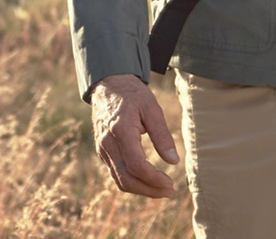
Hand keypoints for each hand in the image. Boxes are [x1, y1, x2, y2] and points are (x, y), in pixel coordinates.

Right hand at [91, 73, 179, 197]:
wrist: (108, 84)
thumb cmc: (132, 94)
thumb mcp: (152, 108)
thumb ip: (162, 135)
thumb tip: (174, 161)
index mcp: (121, 131)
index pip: (136, 166)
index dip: (154, 179)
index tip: (171, 183)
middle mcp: (108, 143)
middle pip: (126, 179)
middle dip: (149, 190)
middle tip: (170, 191)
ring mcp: (102, 148)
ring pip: (119, 180)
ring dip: (141, 189)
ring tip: (162, 189)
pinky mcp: (102, 150)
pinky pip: (116, 173)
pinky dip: (132, 181)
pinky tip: (148, 179)